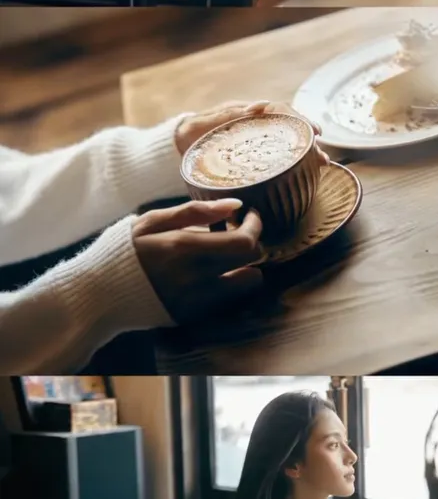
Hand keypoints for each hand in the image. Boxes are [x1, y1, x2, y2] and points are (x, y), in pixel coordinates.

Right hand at [132, 200, 263, 323]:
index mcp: (185, 248)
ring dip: (245, 268)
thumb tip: (235, 204)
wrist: (97, 295)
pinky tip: (210, 272)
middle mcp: (194, 278)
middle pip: (252, 263)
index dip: (256, 227)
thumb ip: (195, 211)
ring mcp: (195, 302)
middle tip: (238, 232)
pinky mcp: (191, 317)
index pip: (244, 242)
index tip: (251, 216)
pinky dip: (226, 284)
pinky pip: (225, 300)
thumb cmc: (124, 250)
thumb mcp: (153, 220)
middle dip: (252, 244)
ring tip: (227, 255)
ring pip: (245, 286)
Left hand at [175, 99, 329, 166]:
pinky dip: (293, 163)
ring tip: (321, 165)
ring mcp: (257, 141)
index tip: (314, 132)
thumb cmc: (192, 131)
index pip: (281, 111)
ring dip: (305, 153)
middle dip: (308, 141)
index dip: (299, 120)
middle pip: (289, 129)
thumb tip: (258, 106)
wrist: (180, 144)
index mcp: (249, 114)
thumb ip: (228, 115)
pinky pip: (277, 158)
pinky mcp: (254, 157)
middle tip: (322, 156)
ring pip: (287, 144)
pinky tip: (304, 173)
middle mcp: (257, 125)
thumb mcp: (207, 122)